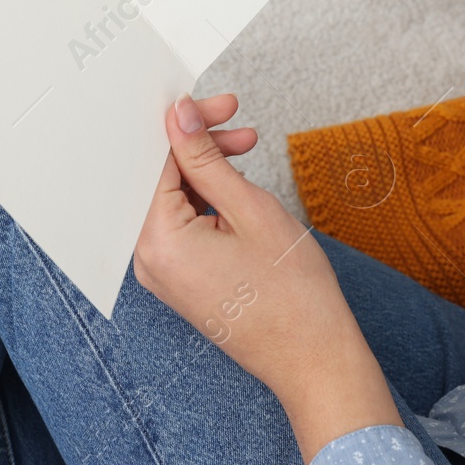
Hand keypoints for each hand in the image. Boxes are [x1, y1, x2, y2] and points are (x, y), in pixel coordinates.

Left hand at [134, 93, 401, 463]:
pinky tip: (236, 188)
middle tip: (242, 126)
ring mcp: (163, 274)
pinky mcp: (181, 280)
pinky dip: (207, 201)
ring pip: (175, 200)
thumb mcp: (250, 208)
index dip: (191, 125)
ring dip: (207, 171)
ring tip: (247, 153)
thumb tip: (178, 116)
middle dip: (200, 146)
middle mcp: (149, 261)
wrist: (315, 359)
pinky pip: (183, 226)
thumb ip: (206, 159)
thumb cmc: (293, 293)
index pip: (160, 161)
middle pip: (162, 179)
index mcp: (158, 242)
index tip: (223, 105)